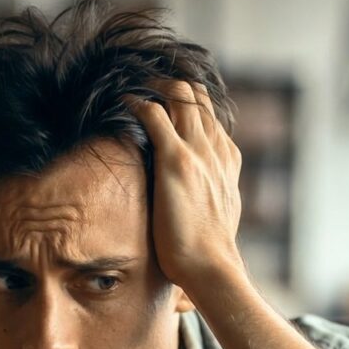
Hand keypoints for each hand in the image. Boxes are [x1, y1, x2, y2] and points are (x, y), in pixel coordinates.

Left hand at [130, 81, 244, 289]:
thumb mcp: (218, 210)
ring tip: (130, 88)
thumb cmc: (208, 248)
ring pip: (180, 95)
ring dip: (153, 87)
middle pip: (196, 95)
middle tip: (141, 87)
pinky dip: (137, 103)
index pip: (209, 113)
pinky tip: (122, 102)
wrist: (211, 264)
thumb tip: (196, 195)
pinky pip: (154, 115)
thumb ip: (210, 191)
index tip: (162, 100)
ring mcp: (197, 151)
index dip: (185, 101)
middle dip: (167, 85)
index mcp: (227, 158)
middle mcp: (215, 147)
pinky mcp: (176, 160)